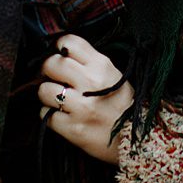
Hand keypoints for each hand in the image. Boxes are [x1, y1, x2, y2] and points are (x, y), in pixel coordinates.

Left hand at [37, 34, 134, 164]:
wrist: (138, 139)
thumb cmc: (124, 105)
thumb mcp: (114, 76)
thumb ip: (89, 63)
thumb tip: (60, 54)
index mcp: (101, 66)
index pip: (69, 43)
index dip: (59, 48)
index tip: (59, 56)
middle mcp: (91, 83)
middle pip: (51, 64)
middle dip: (48, 70)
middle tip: (53, 78)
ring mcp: (81, 107)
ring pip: (44, 90)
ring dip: (48, 95)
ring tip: (58, 100)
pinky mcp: (73, 129)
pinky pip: (46, 115)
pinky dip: (51, 116)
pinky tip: (63, 117)